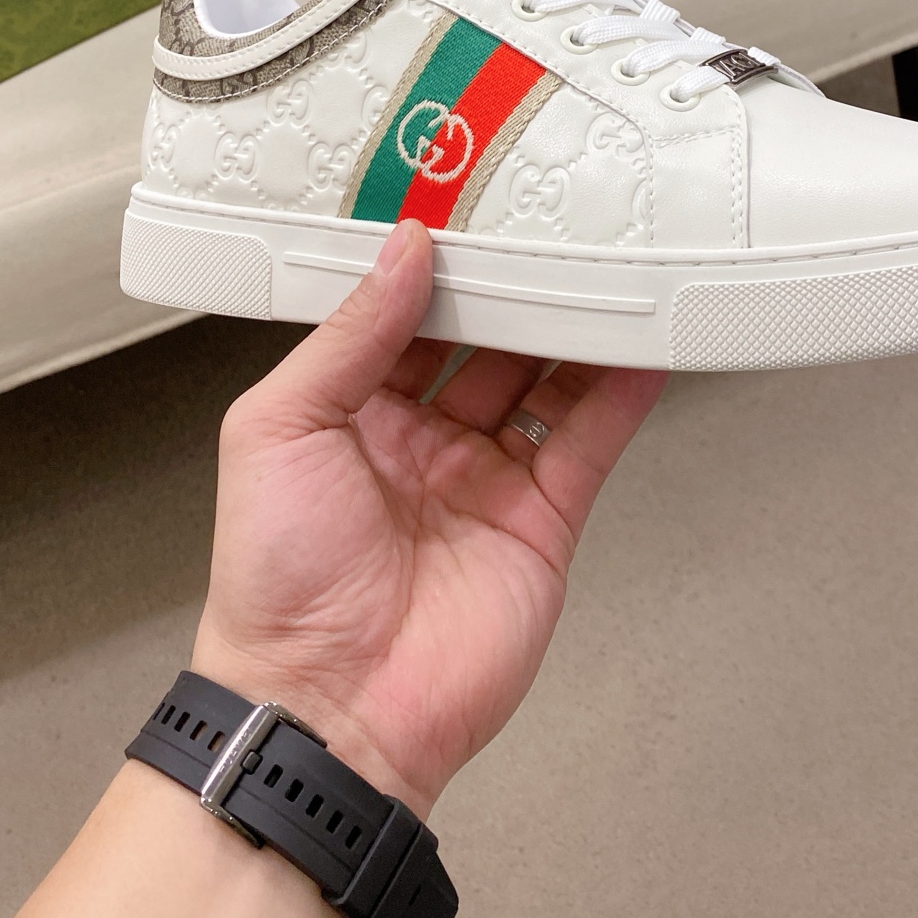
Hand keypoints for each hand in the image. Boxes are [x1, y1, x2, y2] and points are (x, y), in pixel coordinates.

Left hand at [191, 219, 666, 815]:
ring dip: (576, 327)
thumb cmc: (274, 583)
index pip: (403, 316)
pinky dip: (619, 392)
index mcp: (350, 413)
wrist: (328, 710)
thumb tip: (401, 254)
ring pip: (544, 381)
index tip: (467, 207)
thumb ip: (348, 336)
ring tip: (610, 265)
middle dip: (517, 287)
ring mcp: (484, 480)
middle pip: (485, 342)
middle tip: (551, 223)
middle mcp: (421, 440)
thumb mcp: (278, 429)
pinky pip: (587, 442)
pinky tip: (643, 345)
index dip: (436, 265)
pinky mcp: (540, 521)